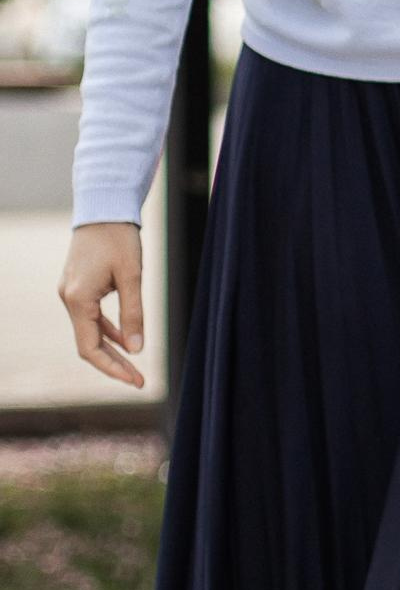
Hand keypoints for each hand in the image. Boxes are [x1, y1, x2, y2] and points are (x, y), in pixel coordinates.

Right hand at [60, 222, 145, 388]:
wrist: (103, 208)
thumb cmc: (119, 238)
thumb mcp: (132, 276)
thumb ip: (133, 314)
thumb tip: (136, 350)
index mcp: (78, 299)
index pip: (90, 348)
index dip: (112, 368)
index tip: (135, 381)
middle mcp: (68, 299)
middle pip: (89, 344)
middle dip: (114, 364)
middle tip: (140, 381)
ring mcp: (71, 293)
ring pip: (90, 331)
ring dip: (112, 349)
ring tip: (135, 367)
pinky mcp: (78, 287)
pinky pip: (92, 317)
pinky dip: (108, 330)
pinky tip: (126, 340)